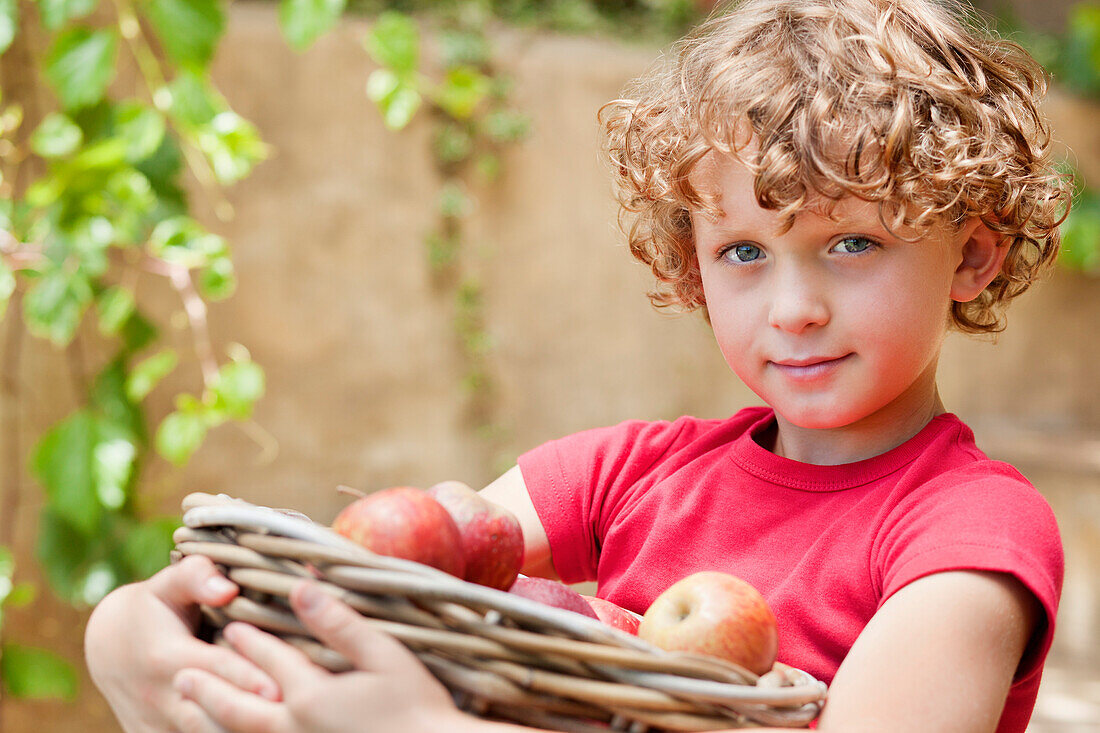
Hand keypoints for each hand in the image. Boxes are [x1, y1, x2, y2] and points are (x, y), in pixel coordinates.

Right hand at [84, 555, 280, 731]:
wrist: (108, 647)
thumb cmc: (151, 608)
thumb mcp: (166, 585)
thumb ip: (195, 577)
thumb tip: (227, 588)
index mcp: (166, 656)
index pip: (213, 669)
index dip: (245, 678)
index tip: (278, 688)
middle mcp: (161, 697)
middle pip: (212, 713)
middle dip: (251, 713)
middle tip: (293, 711)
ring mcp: (159, 725)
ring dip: (240, 730)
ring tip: (284, 726)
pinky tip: (260, 731)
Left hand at [169, 581, 461, 732]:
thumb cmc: (418, 707)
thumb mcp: (384, 656)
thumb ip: (338, 623)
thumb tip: (301, 586)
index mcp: (310, 695)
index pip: (268, 660)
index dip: (248, 640)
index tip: (230, 625)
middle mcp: (293, 728)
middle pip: (237, 705)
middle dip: (209, 688)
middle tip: (180, 675)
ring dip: (209, 721)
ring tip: (187, 710)